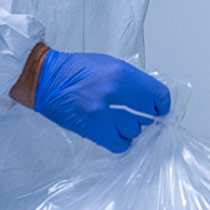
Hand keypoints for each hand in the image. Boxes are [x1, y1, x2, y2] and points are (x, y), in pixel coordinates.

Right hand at [34, 49, 170, 152]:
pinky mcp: (93, 131)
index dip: (162, 104)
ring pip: (135, 131)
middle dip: (146, 115)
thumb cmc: (78, 69)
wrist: (47, 79)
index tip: (160, 107)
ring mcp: (103, 115)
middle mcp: (115, 95)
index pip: (159, 95)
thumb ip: (134, 80)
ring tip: (122, 120)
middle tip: (138, 112)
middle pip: (148, 115)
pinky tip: (117, 133)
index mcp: (122, 75)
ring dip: (133, 128)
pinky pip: (120, 144)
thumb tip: (151, 97)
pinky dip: (122, 141)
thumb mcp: (112, 64)